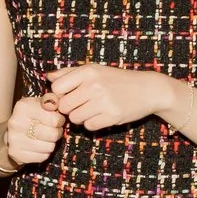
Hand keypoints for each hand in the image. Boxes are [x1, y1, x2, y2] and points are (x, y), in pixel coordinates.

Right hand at [0, 95, 66, 166]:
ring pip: (49, 147)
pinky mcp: (15, 153)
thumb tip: (58, 102)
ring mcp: (14, 139)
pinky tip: (38, 146)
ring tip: (46, 138)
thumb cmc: (31, 116)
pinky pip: (42, 157)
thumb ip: (51, 100)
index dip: (60, 120)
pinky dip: (44, 153)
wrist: (11, 133)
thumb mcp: (40, 103)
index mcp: (23, 107)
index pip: (54, 119)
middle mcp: (16, 122)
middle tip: (53, 130)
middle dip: (57, 133)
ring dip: (51, 143)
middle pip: (53, 134)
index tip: (56, 120)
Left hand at [42, 64, 176, 131]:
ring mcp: (103, 101)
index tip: (68, 95)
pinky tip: (102, 116)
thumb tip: (48, 77)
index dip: (59, 94)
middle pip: (64, 106)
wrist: (148, 89)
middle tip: (81, 104)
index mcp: (88, 71)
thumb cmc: (117, 80)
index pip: (57, 87)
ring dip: (81, 117)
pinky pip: (89, 126)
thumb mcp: (95, 70)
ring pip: (75, 118)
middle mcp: (94, 85)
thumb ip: (69, 73)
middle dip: (69, 108)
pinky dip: (92, 124)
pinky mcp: (112, 116)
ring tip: (93, 109)